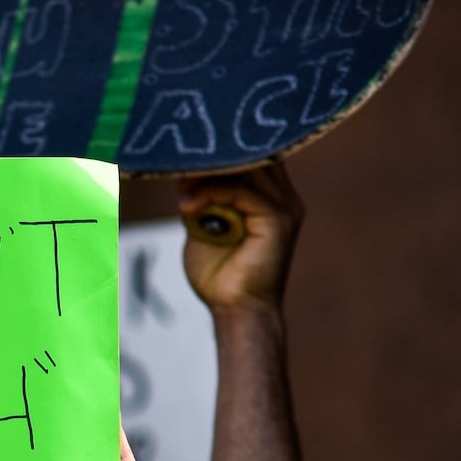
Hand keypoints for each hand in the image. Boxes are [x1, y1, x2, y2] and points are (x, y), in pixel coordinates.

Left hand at [179, 163, 303, 312]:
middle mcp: (283, 197)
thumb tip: (184, 173)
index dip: (218, 149)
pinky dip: (210, 193)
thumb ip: (202, 198)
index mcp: (270, 196)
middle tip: (176, 164)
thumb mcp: (203, 226)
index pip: (251, 154)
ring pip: (247, 168)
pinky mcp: (278, 220)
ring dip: (207, 173)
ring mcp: (284, 207)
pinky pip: (242, 192)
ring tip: (180, 184)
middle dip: (212, 156)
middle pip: (251, 154)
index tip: (181, 155)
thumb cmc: (219, 274)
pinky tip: (188, 206)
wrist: (235, 311)